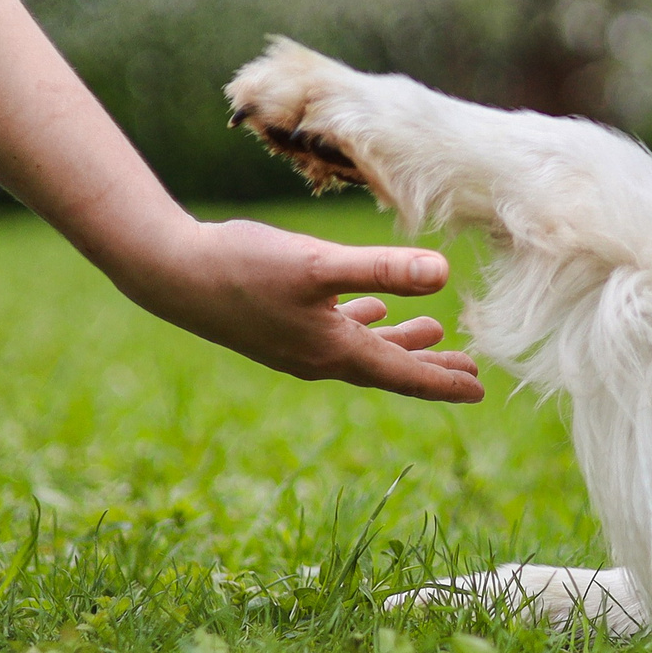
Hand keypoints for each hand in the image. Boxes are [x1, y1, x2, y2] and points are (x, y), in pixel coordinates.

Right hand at [125, 219, 484, 403]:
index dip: (445, 381)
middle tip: (472, 371)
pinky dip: (362, 323)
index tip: (480, 389)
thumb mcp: (318, 264)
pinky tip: (367, 309)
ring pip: (362, 349)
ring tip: (434, 332)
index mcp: (335, 350)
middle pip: (389, 367)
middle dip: (431, 367)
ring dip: (399, 342)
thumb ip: (382, 269)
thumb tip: (445, 273)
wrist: (170, 274)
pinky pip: (334, 332)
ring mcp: (296, 344)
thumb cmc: (243, 266)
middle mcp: (319, 357)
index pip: (404, 375)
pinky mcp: (278, 327)